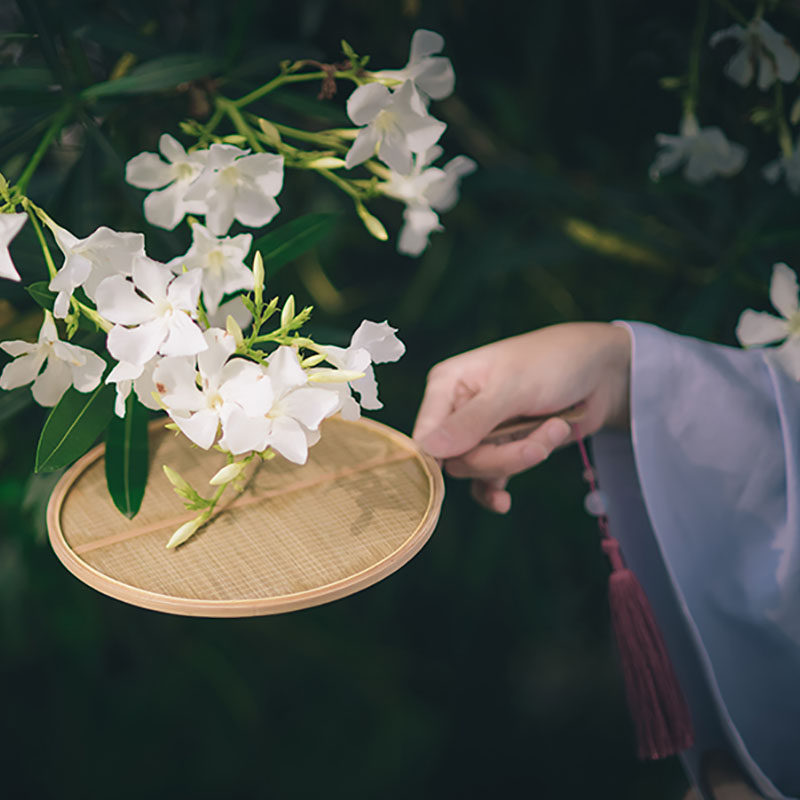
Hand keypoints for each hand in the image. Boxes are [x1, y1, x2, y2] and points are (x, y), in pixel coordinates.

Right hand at [412, 322, 630, 512]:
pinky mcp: (503, 449)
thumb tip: (429, 450)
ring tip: (554, 431)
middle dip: (499, 458)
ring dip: (517, 460)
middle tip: (537, 443)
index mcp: (448, 385)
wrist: (602, 371)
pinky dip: (498, 490)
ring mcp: (481, 432)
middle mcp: (457, 410)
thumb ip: (472, 421)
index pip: (426, 436)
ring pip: (478, 471)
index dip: (444, 457)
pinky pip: (487, 481)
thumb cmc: (553, 363)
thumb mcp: (513, 388)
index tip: (473, 464)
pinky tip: (504, 502)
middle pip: (456, 459)